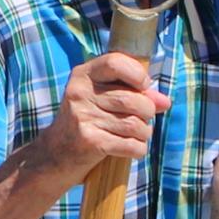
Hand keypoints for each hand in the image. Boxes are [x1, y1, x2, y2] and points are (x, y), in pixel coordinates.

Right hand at [33, 52, 162, 180]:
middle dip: (147, 112)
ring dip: (144, 133)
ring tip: (135, 135)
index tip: (143, 87)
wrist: (53, 155)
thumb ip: (134, 95)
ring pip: (135, 124)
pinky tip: (131, 149)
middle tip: (141, 119)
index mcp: (83, 75)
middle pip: (132, 99)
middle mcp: (79, 93)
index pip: (115, 62)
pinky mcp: (89, 141)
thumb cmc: (85, 122)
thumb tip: (165, 102)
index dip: (137, 74)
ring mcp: (82, 117)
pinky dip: (138, 149)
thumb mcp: (102, 100)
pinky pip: (131, 145)